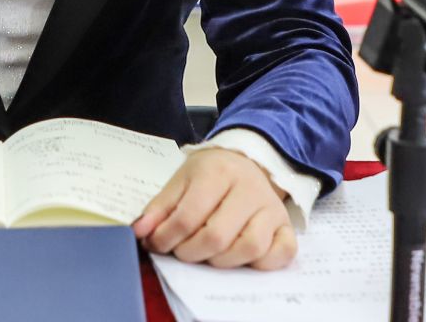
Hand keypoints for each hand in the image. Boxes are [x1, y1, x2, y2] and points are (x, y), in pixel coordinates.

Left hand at [132, 148, 295, 268]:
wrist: (247, 161)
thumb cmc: (211, 173)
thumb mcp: (181, 180)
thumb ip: (160, 207)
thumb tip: (139, 231)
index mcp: (219, 171)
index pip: (189, 214)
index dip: (167, 236)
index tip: (156, 244)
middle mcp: (249, 188)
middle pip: (218, 235)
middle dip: (191, 252)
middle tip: (181, 252)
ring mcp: (271, 208)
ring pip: (250, 247)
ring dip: (222, 261)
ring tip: (207, 255)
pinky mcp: (286, 225)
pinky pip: (281, 253)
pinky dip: (261, 264)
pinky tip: (240, 258)